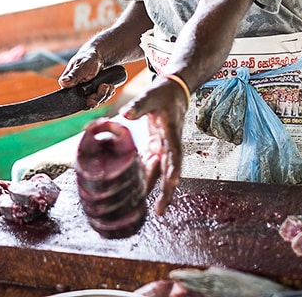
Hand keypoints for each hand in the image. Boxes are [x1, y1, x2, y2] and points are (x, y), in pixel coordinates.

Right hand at [58, 47, 114, 108]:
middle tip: (105, 86)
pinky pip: (101, 99)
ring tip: (108, 85)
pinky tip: (109, 86)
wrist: (98, 57)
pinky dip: (108, 93)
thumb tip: (63, 82)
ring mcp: (85, 94)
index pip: (73, 101)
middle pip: (86, 104)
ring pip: (96, 102)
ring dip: (104, 94)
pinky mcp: (93, 94)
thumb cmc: (87, 58)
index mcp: (67, 86)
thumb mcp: (81, 65)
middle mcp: (75, 92)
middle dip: (98, 97)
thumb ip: (74, 74)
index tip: (93, 98)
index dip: (85, 102)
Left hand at [121, 78, 187, 215]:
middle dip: (166, 191)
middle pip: (169, 171)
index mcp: (171, 132)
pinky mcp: (157, 146)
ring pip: (159, 171)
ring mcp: (164, 146)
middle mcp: (169, 143)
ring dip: (153, 187)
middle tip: (160, 211)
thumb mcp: (151, 95)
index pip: (175, 154)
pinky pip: (151, 164)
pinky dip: (144, 175)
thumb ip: (139, 105)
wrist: (174, 90)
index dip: (174, 169)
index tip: (173, 183)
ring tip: (142, 206)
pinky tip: (134, 186)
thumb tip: (125, 113)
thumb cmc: (164, 93)